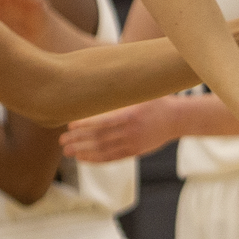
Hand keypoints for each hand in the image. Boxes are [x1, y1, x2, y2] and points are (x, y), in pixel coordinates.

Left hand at [62, 99, 177, 162]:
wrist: (177, 119)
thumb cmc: (155, 101)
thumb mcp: (140, 92)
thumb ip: (121, 92)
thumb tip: (97, 79)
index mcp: (130, 114)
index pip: (104, 122)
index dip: (86, 125)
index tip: (70, 125)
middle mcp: (131, 131)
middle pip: (100, 138)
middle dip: (79, 140)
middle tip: (62, 141)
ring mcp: (133, 143)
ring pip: (104, 150)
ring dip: (83, 152)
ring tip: (67, 151)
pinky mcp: (135, 152)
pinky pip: (111, 158)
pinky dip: (96, 159)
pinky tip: (83, 158)